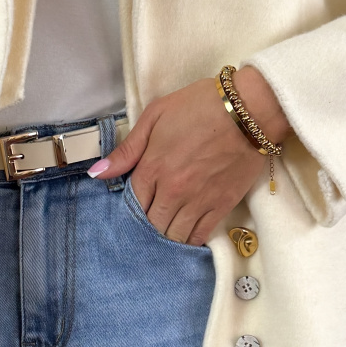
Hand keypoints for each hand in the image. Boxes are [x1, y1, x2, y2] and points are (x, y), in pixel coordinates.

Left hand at [90, 68, 289, 244]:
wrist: (248, 109)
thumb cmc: (200, 106)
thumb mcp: (156, 116)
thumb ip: (127, 148)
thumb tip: (97, 174)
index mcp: (153, 167)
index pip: (132, 202)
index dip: (133, 205)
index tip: (139, 201)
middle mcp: (172, 190)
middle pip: (151, 224)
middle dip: (149, 222)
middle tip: (153, 215)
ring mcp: (197, 201)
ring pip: (173, 235)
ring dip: (167, 234)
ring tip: (168, 227)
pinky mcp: (221, 206)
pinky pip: (199, 235)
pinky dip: (190, 240)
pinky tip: (186, 235)